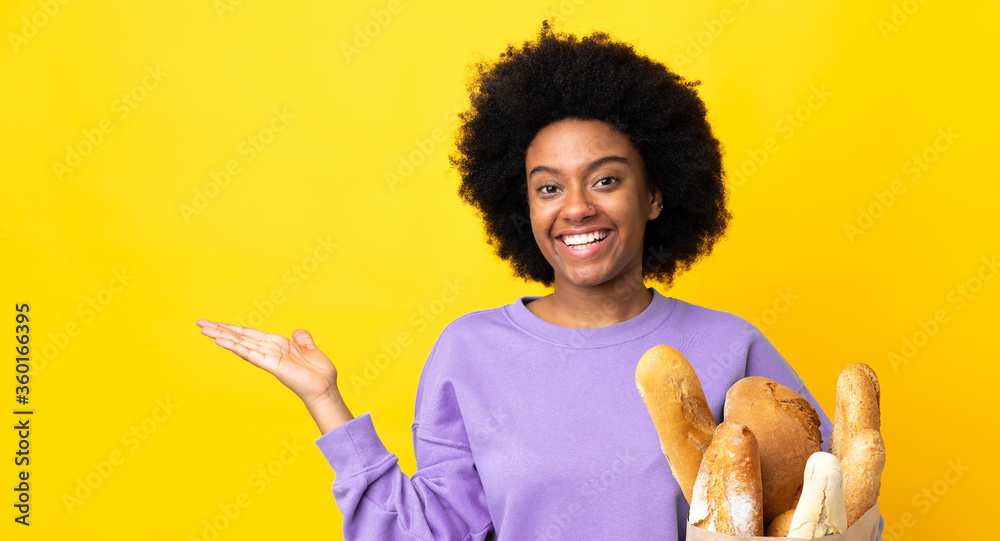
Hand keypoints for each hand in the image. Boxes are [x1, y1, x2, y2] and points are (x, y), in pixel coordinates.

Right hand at [196, 319, 338, 408]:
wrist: (325, 387)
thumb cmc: (319, 373)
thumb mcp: (310, 350)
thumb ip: (303, 340)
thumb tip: (298, 331)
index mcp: (276, 345)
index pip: (249, 335)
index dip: (233, 328)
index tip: (216, 323)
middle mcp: (268, 351)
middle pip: (239, 338)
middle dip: (220, 330)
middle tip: (200, 323)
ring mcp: (267, 358)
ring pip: (240, 345)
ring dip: (222, 336)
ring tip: (204, 329)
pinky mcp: (271, 365)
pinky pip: (250, 354)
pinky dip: (235, 347)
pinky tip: (221, 341)